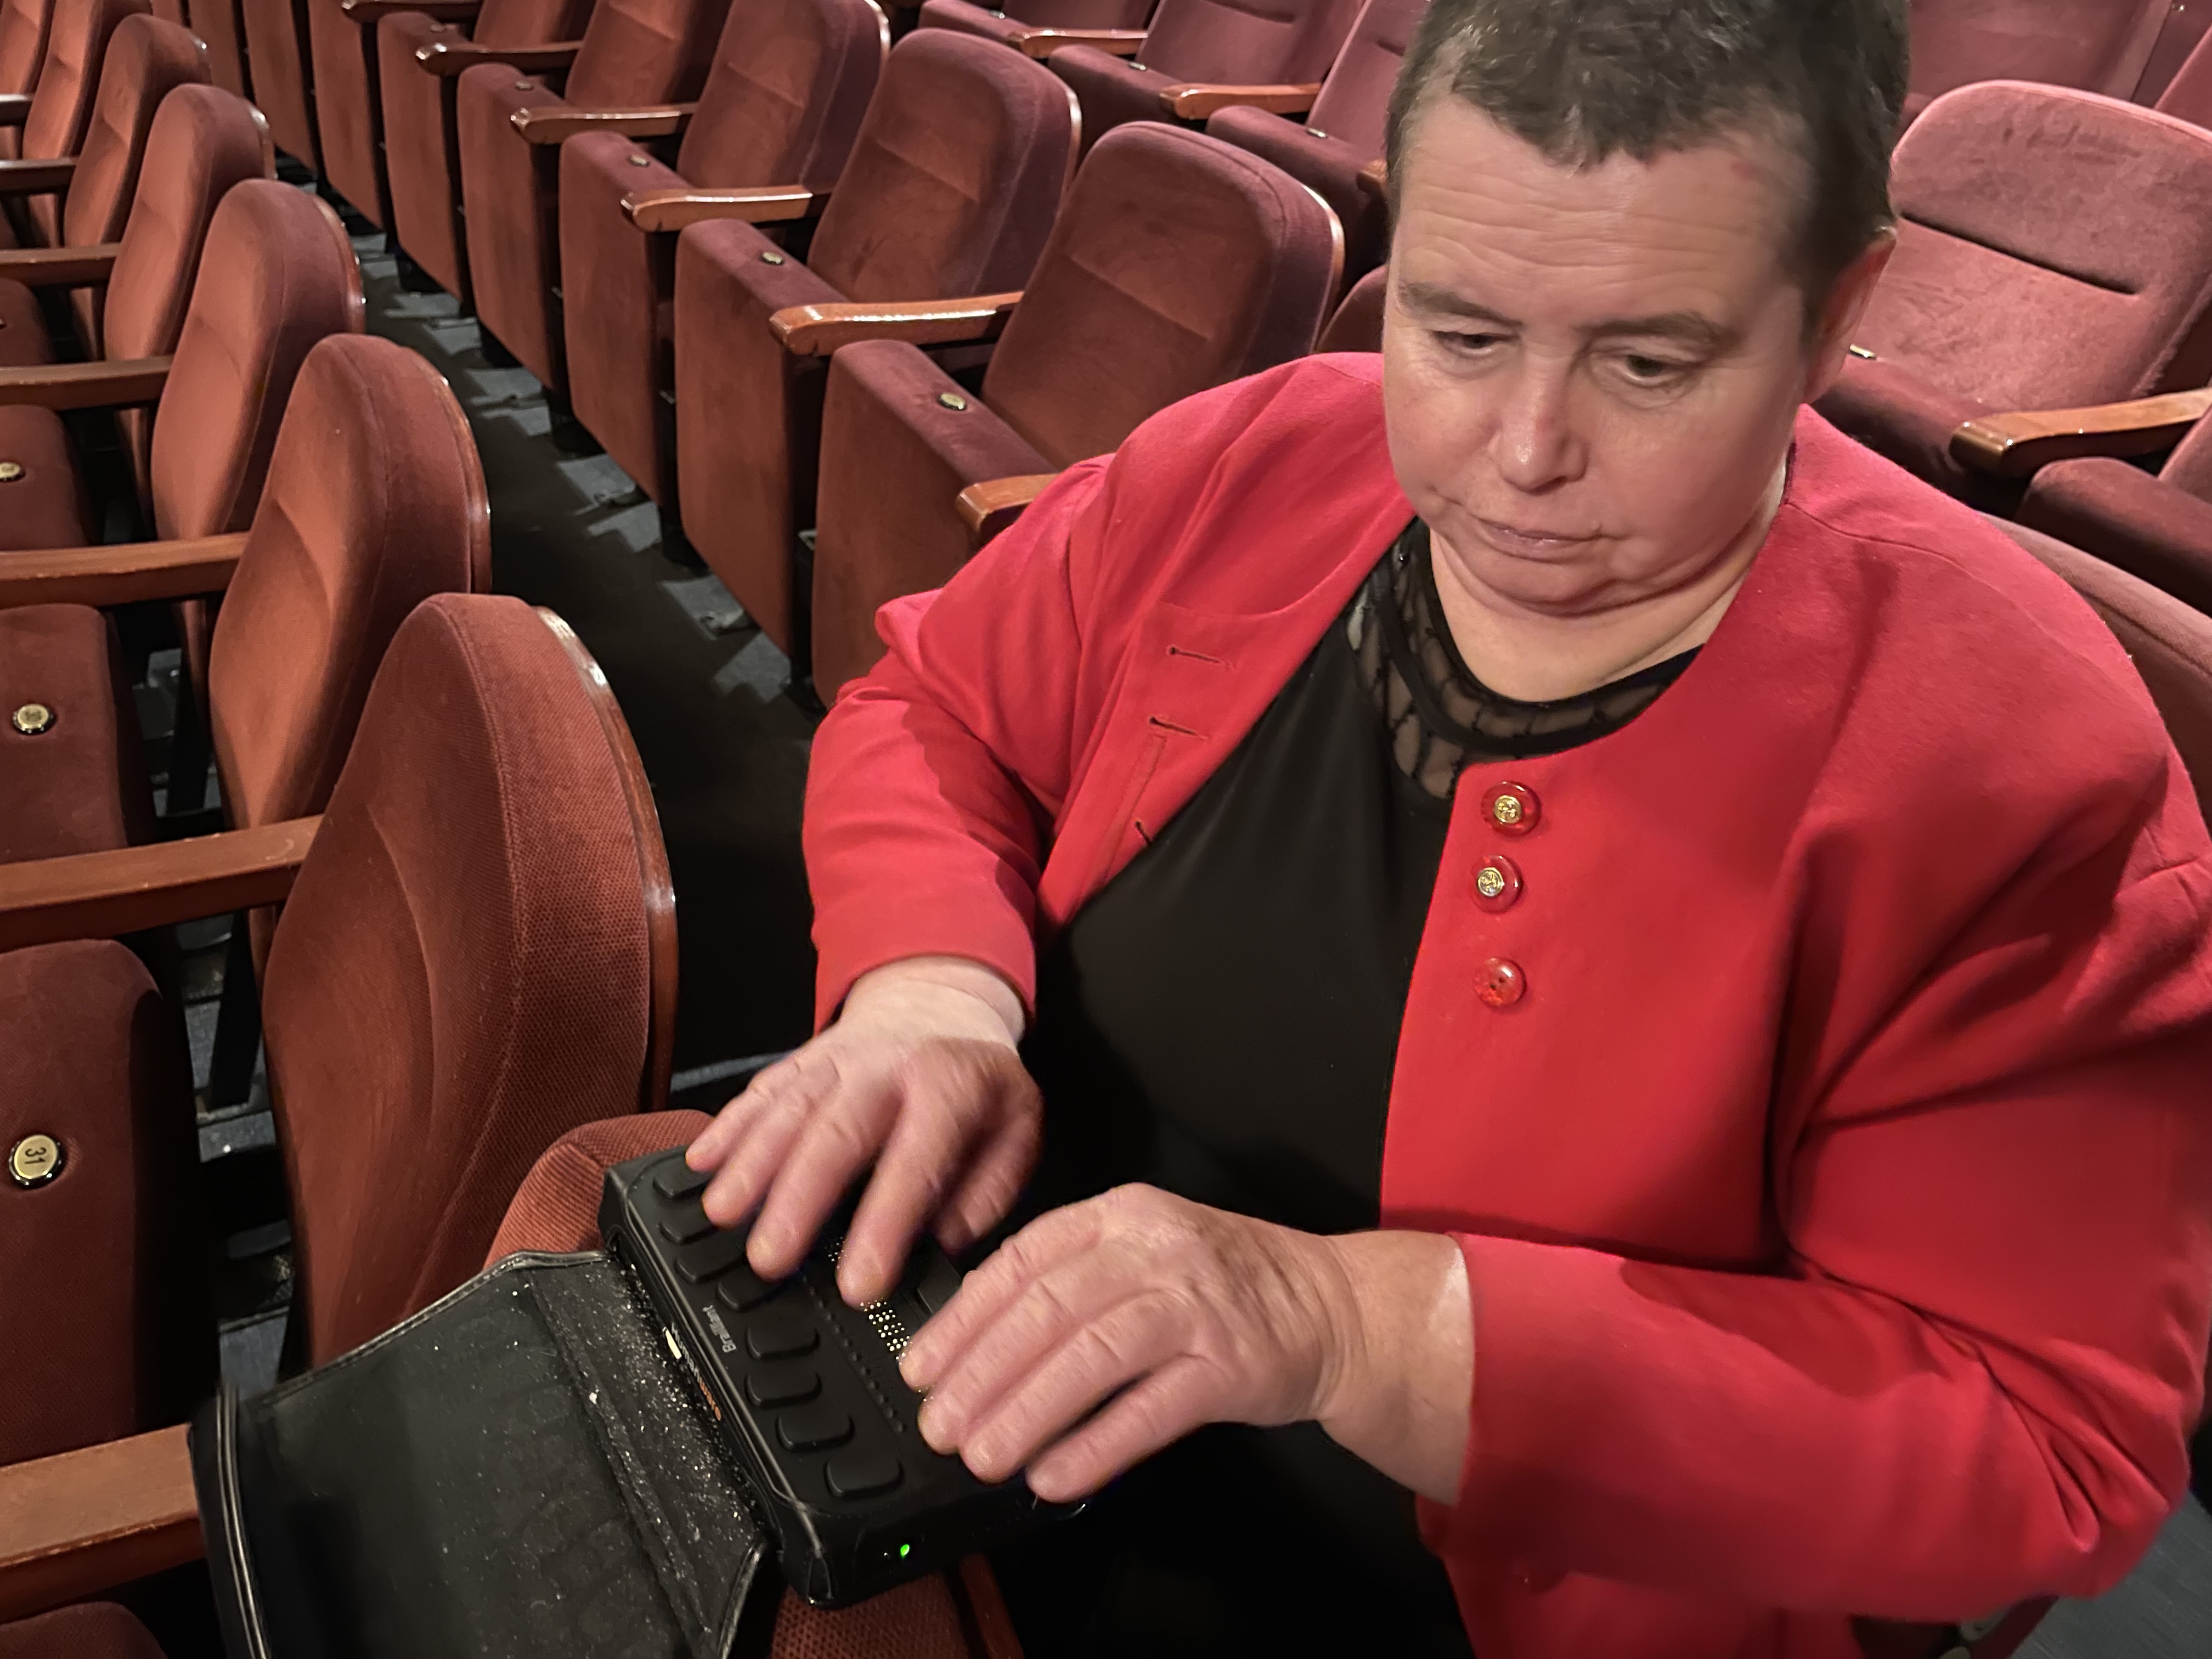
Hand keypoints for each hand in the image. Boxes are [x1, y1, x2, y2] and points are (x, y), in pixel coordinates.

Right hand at [685, 956, 1039, 1304]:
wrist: (940, 1000)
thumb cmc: (977, 1081)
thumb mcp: (1018, 1127)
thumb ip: (989, 1190)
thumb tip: (944, 1243)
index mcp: (949, 1087)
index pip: (916, 1162)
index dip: (885, 1226)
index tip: (859, 1286)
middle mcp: (885, 1068)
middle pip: (835, 1132)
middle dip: (798, 1199)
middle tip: (770, 1260)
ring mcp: (835, 1059)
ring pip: (787, 1109)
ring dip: (750, 1164)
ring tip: (723, 1215)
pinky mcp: (799, 1060)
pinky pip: (759, 1091)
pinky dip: (728, 1127)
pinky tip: (702, 1162)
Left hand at [900, 1185, 1474, 1503]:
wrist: (1335, 1306)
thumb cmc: (1224, 1286)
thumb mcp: (1143, 1252)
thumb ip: (1069, 1281)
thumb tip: (974, 1347)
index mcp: (1121, 1215)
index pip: (1023, 1260)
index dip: (964, 1317)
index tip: (922, 1366)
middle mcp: (1156, 1249)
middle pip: (1049, 1308)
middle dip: (982, 1372)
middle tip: (940, 1423)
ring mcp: (1197, 1304)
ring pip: (1093, 1354)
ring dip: (1028, 1411)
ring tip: (984, 1456)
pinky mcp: (1232, 1363)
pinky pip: (1151, 1409)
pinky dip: (1096, 1444)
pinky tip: (1055, 1476)